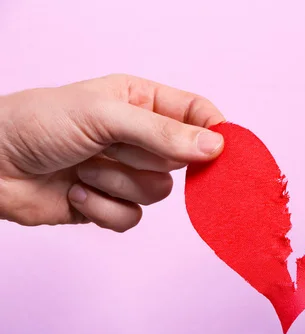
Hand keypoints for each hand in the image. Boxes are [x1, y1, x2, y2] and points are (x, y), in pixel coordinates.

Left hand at [0, 74, 224, 231]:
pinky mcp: (111, 204)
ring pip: (158, 192)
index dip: (214, 131)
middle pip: (182, 159)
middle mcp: (140, 137)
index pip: (196, 113)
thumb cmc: (38, 123)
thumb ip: (163, 132)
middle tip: (113, 148)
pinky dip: (103, 209)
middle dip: (145, 159)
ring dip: (117, 184)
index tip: (222, 150)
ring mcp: (126, 172)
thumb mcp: (104, 115)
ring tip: (84, 170)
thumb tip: (214, 146)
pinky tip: (76, 192)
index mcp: (141, 102)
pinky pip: (133, 218)